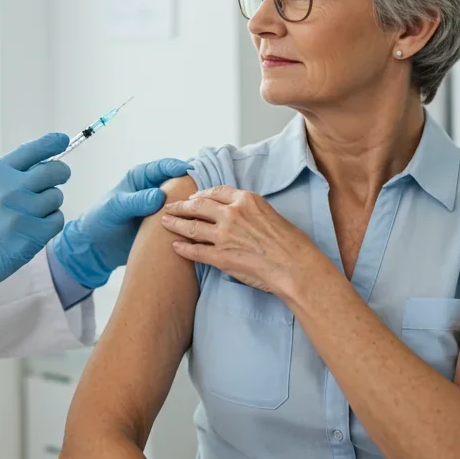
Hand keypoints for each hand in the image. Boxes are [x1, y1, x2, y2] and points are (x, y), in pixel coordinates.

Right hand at [0, 133, 70, 328]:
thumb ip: (5, 178)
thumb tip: (41, 167)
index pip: (32, 150)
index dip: (52, 143)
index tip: (63, 140)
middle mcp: (9, 187)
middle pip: (54, 170)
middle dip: (60, 174)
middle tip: (59, 179)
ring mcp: (21, 211)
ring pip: (56, 197)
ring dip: (49, 205)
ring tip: (28, 217)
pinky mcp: (32, 235)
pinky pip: (57, 220)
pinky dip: (49, 225)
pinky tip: (31, 231)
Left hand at [51, 158, 191, 287]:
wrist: (96, 246)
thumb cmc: (100, 220)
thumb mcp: (115, 207)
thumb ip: (136, 201)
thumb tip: (159, 196)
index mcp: (142, 178)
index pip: (164, 167)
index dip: (177, 167)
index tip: (188, 172)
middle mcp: (154, 190)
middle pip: (179, 184)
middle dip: (191, 187)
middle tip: (201, 194)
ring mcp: (161, 209)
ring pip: (182, 203)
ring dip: (191, 207)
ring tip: (203, 212)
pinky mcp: (164, 225)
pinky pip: (179, 222)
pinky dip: (187, 223)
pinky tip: (196, 228)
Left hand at [161, 185, 324, 295]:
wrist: (295, 266)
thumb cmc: (291, 243)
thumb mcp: (271, 214)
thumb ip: (250, 211)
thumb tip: (239, 215)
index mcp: (246, 200)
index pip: (216, 192)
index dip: (201, 194)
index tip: (193, 198)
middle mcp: (232, 213)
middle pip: (198, 205)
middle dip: (181, 206)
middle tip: (170, 206)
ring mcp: (224, 235)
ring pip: (192, 226)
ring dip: (175, 223)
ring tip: (165, 222)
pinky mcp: (221, 256)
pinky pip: (195, 250)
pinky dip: (182, 248)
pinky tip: (175, 246)